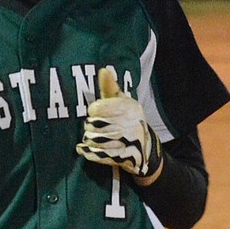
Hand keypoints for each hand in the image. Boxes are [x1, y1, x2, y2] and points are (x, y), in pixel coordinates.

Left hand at [76, 67, 162, 181]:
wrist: (144, 149)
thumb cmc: (126, 120)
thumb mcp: (121, 102)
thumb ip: (110, 88)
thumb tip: (103, 70)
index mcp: (131, 108)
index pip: (97, 108)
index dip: (94, 111)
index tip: (97, 112)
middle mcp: (131, 124)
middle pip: (93, 125)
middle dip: (90, 127)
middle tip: (96, 127)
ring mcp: (127, 143)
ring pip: (93, 140)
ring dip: (90, 140)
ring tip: (96, 138)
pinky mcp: (122, 158)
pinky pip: (96, 154)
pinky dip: (88, 152)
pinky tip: (85, 149)